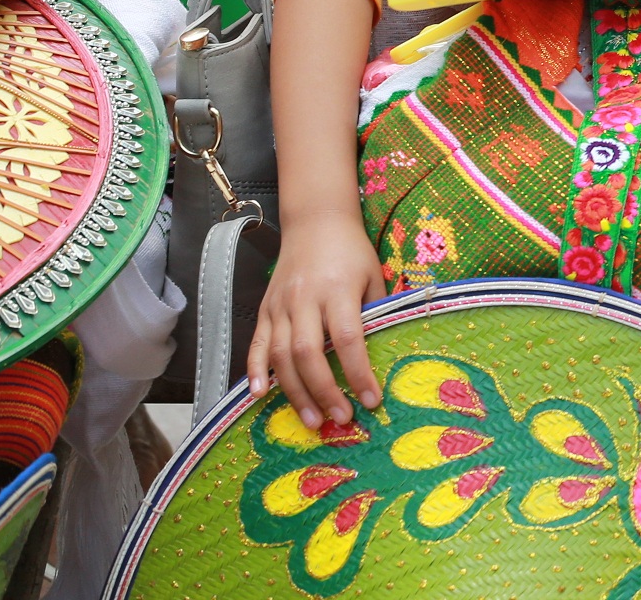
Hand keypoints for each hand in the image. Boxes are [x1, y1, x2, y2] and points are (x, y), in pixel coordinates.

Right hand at [251, 208, 383, 426]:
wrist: (316, 222)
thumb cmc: (352, 251)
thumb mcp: (373, 275)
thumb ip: (376, 312)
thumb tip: (386, 354)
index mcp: (338, 289)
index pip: (348, 339)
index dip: (358, 373)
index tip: (372, 399)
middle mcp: (304, 299)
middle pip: (308, 353)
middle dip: (324, 391)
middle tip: (340, 418)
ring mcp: (280, 305)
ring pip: (280, 355)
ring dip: (294, 392)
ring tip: (312, 419)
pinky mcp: (264, 309)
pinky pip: (256, 344)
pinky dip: (255, 371)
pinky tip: (257, 395)